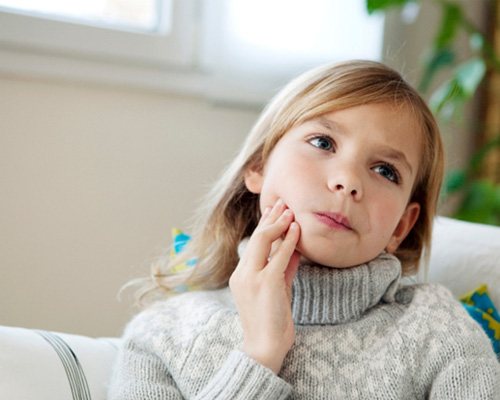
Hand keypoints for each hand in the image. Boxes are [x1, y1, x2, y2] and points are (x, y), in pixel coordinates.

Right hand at [229, 199, 300, 373]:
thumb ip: (284, 268)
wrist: (265, 347)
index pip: (254, 243)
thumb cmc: (271, 321)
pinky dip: (289, 240)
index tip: (275, 211)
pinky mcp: (266, 283)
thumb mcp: (278, 289)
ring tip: (290, 210)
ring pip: (264, 241)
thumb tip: (294, 249)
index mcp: (241, 275)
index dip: (265, 225)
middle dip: (271, 218)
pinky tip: (297, 229)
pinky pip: (279, 256)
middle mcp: (243, 274)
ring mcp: (252, 278)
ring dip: (279, 223)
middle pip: (256, 237)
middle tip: (282, 203)